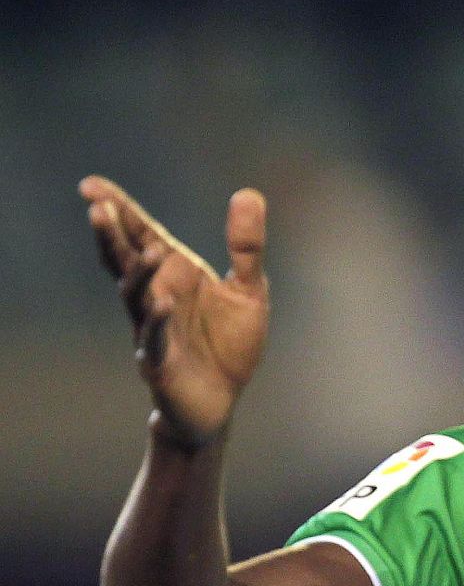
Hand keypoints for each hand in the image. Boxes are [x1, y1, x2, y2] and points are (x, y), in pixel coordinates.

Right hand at [81, 176, 268, 446]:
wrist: (223, 400)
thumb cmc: (229, 344)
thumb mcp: (248, 290)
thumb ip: (247, 247)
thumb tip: (248, 193)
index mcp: (174, 274)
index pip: (142, 235)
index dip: (119, 211)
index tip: (91, 185)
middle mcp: (155, 295)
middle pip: (126, 261)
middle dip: (112, 236)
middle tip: (97, 207)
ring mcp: (153, 328)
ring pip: (135, 296)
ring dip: (138, 274)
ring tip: (150, 250)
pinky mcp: (160, 361)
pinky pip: (155, 337)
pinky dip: (158, 320)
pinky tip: (163, 301)